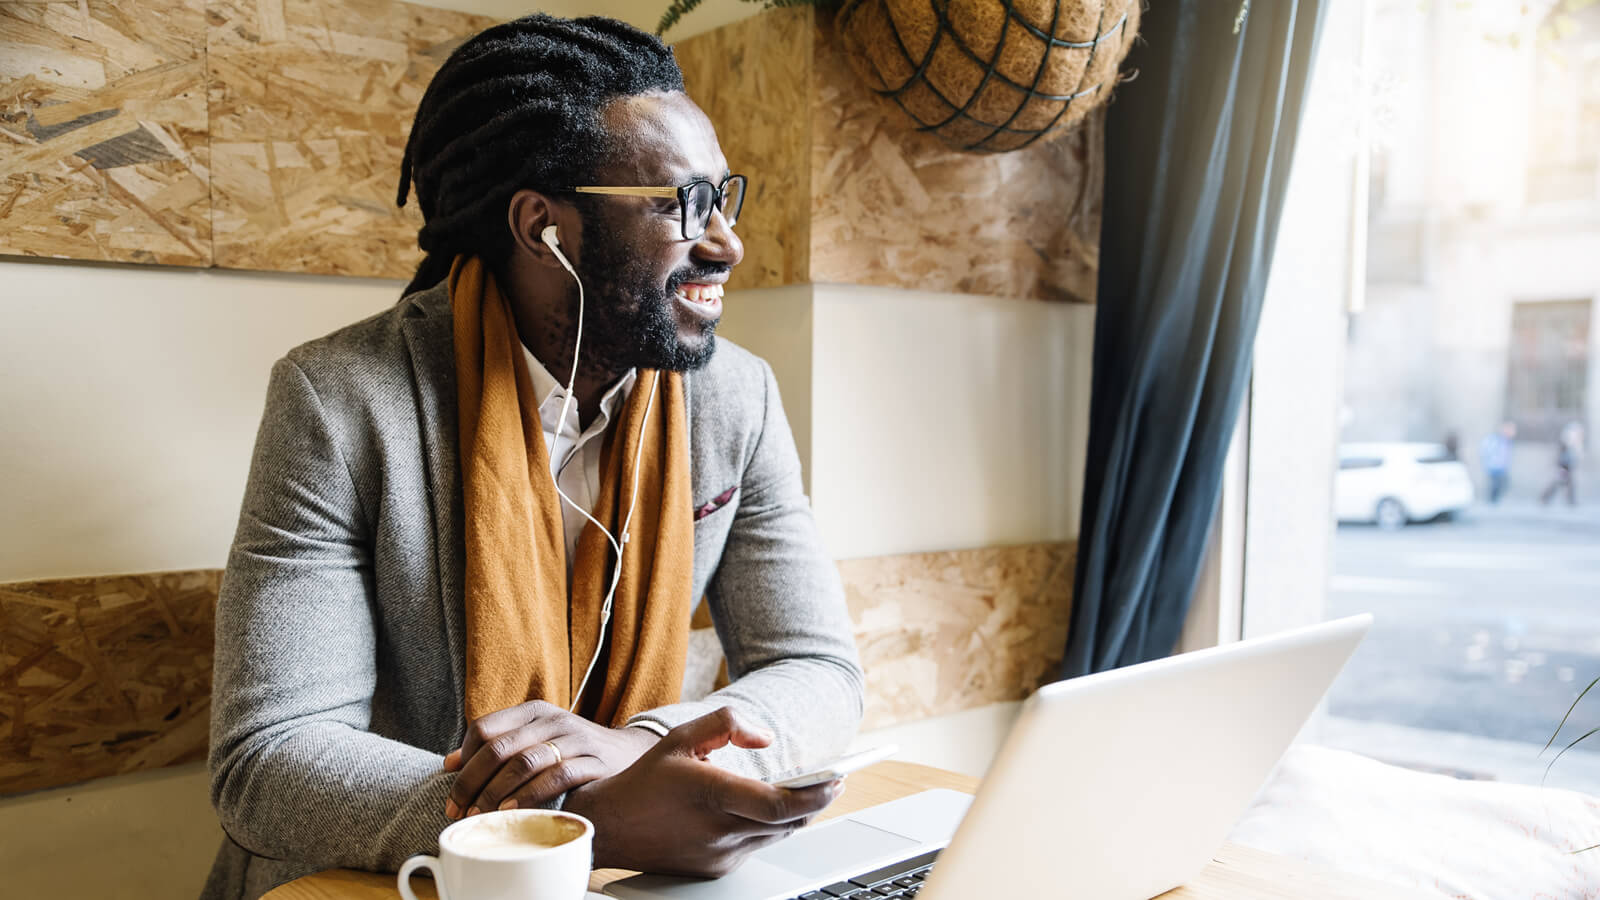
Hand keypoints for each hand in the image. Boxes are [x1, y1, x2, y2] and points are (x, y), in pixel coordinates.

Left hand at [444, 699, 661, 817]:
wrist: (627, 752)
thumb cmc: (572, 750)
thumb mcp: (534, 739)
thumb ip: (497, 746)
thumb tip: (449, 763)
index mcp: (532, 712)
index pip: (484, 728)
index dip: (463, 762)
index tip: (452, 792)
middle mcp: (551, 720)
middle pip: (498, 747)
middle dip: (472, 782)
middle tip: (459, 811)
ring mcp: (573, 739)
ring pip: (524, 761)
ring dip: (496, 792)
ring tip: (482, 815)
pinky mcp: (593, 760)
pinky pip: (557, 776)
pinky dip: (531, 794)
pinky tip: (514, 810)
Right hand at [562, 706, 842, 877]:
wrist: (610, 828)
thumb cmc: (645, 781)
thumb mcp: (680, 737)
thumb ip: (726, 725)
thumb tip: (764, 738)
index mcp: (712, 794)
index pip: (780, 804)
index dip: (816, 795)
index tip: (837, 780)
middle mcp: (719, 830)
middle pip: (788, 822)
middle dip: (815, 802)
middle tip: (833, 782)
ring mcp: (719, 855)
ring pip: (775, 836)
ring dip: (794, 816)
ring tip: (805, 792)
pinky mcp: (715, 869)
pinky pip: (755, 848)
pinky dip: (766, 829)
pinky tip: (764, 812)